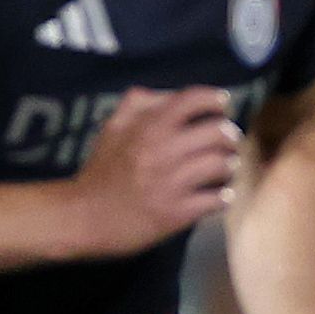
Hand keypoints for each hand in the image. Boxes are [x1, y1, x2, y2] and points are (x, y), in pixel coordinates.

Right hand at [70, 87, 242, 255]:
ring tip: (224, 171)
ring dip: (230, 167)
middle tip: (228, 144)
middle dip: (230, 137)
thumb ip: (139, 105)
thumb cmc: (102, 172)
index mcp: (148, 127)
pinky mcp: (177, 213)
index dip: (215, 100)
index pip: (194, 99)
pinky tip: (217, 196)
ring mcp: (171, 183)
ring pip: (223, 165)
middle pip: (219, 132)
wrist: (84, 217)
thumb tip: (172, 96)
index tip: (222, 106)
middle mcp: (162, 151)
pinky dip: (224, 197)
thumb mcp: (112, 128)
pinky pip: (218, 199)